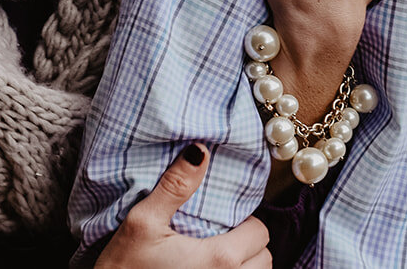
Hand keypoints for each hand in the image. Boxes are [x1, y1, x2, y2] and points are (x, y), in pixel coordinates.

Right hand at [94, 144, 270, 268]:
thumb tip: (200, 149)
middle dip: (248, 244)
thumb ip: (175, 186)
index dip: (244, 222)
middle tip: (221, 235)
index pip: (260, 232)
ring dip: (244, 265)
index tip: (222, 220)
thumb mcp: (142, 222)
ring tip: (215, 255)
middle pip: (263, 257)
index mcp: (220, 258)